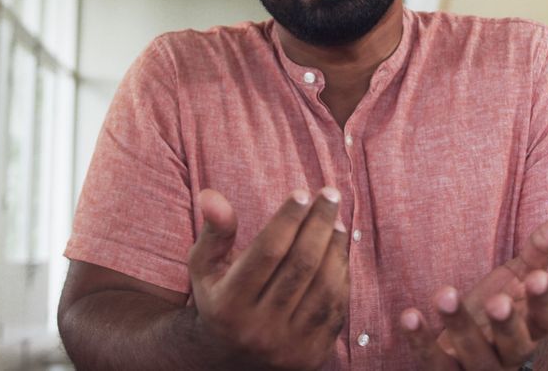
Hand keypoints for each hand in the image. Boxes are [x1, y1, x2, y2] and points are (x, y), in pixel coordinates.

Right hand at [187, 187, 348, 370]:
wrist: (233, 358)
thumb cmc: (220, 298)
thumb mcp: (205, 266)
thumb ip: (213, 231)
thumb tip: (212, 195)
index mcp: (228, 306)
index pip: (267, 251)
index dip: (287, 219)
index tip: (301, 193)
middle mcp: (258, 329)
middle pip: (300, 265)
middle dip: (318, 223)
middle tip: (329, 195)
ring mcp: (288, 345)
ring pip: (323, 286)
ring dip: (335, 247)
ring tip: (336, 220)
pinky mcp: (313, 354)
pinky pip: (336, 307)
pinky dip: (342, 274)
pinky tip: (339, 250)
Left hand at [399, 213, 547, 369]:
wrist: (475, 345)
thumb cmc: (502, 302)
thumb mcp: (521, 274)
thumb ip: (542, 247)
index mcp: (534, 329)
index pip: (547, 319)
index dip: (543, 300)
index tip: (537, 277)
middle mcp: (512, 354)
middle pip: (515, 345)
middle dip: (506, 325)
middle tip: (496, 302)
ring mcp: (480, 367)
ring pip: (475, 356)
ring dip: (459, 327)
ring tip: (445, 294)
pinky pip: (434, 364)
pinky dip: (421, 342)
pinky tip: (411, 316)